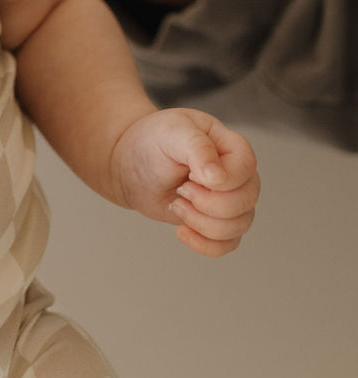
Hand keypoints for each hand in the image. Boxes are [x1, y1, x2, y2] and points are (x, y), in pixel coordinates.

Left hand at [110, 108, 258, 257]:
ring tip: (177, 204)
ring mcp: (230, 200)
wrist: (132, 165)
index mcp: (231, 146)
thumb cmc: (153, 141)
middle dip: (207, 203)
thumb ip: (197, 147)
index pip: (246, 168)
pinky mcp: (217, 222)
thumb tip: (219, 177)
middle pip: (245, 201)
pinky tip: (182, 230)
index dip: (219, 180)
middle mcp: (236, 174)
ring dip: (201, 223)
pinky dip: (204, 244)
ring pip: (238, 226)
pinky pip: (227, 245)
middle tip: (181, 189)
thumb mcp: (171, 132)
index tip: (190, 173)